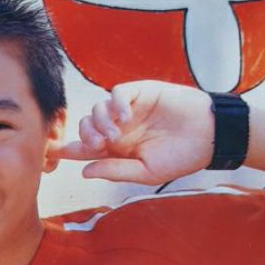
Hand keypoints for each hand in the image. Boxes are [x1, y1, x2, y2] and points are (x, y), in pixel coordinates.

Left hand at [49, 81, 214, 183]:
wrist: (210, 136)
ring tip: (115, 135)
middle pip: (87, 127)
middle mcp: (119, 128)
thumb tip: (85, 172)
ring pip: (97, 109)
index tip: (54, 152)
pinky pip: (117, 93)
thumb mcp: (147, 172)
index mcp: (118, 149)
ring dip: (100, 122)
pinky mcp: (140, 92)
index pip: (86, 148)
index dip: (70, 150)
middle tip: (98, 145)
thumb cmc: (182, 157)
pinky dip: (116, 104)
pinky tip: (126, 117)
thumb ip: (116, 170)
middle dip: (85, 136)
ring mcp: (128, 109)